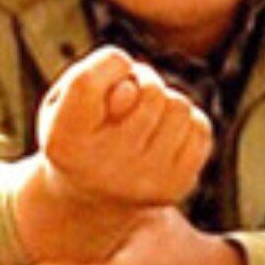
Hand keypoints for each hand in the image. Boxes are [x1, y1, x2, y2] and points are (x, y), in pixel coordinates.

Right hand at [36, 45, 212, 207]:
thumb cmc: (77, 133)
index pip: (87, 81)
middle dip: (143, 80)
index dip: (107, 65)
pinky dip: (185, 123)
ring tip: (145, 117)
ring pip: (179, 106)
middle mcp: (103, 167)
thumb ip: (90, 81)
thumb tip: (133, 90)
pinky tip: (162, 136)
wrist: (90, 199)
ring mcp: (143, 180)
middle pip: (150, 90)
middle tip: (129, 95)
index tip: (107, 79)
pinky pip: (200, 128)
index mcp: (65, 142)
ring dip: (165, 101)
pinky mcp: (174, 188)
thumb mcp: (64, 102)